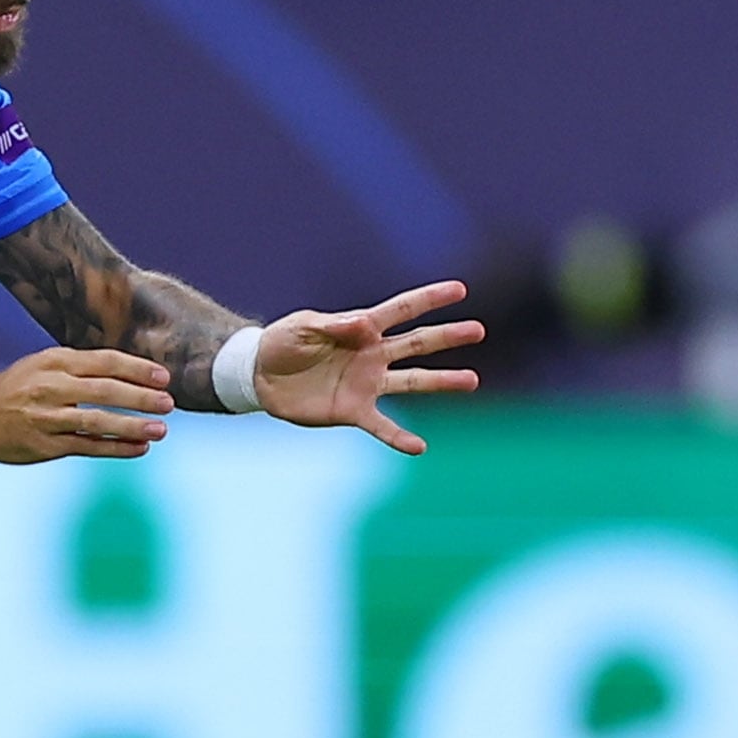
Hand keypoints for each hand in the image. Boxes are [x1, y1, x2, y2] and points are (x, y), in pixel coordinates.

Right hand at [0, 347, 170, 464]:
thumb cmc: (18, 388)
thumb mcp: (44, 365)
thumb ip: (81, 366)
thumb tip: (132, 371)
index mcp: (54, 361)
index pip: (104, 361)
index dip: (137, 369)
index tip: (164, 377)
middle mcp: (50, 387)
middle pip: (104, 390)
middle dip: (140, 397)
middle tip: (169, 403)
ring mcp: (46, 417)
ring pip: (97, 421)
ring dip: (133, 426)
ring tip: (161, 430)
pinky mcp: (44, 445)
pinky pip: (86, 445)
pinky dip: (115, 447)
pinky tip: (139, 448)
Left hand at [251, 281, 483, 454]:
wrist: (260, 377)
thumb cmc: (282, 343)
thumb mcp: (302, 328)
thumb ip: (333, 325)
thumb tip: (366, 325)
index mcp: (360, 328)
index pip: (400, 311)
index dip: (428, 299)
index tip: (459, 290)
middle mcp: (372, 355)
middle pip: (417, 343)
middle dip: (447, 336)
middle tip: (478, 331)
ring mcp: (367, 383)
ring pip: (412, 381)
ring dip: (442, 381)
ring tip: (472, 380)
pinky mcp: (353, 410)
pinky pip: (382, 425)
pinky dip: (400, 437)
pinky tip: (420, 447)